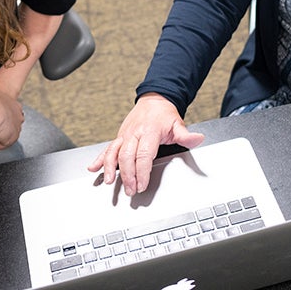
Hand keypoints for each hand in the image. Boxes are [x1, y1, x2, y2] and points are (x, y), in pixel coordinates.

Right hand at [87, 94, 204, 195]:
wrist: (154, 100)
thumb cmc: (165, 115)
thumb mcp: (178, 123)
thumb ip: (186, 135)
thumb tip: (197, 139)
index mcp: (149, 131)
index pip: (144, 154)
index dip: (142, 171)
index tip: (142, 184)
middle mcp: (134, 133)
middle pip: (127, 156)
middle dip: (127, 175)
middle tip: (130, 190)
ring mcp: (125, 135)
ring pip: (114, 152)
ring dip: (110, 168)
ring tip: (109, 181)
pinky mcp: (119, 137)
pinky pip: (108, 148)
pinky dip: (99, 159)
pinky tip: (93, 168)